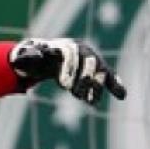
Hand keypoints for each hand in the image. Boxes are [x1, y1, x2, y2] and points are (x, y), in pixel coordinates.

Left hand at [9, 38, 125, 105]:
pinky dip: (115, 85)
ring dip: (97, 88)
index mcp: (65, 45)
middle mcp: (83, 50)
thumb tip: (29, 56)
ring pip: (99, 72)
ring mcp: (92, 60)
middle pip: (88, 63)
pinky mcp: (98, 71)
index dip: (68, 70)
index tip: (63, 85)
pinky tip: (122, 96)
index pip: (70, 55)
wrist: (46, 59)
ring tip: (91, 103)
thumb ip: (27, 56)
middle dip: (84, 79)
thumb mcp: (27, 58)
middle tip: (76, 96)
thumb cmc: (35, 59)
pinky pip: (109, 77)